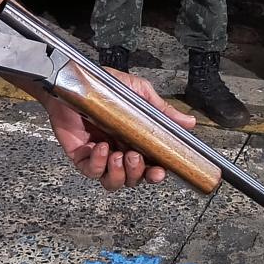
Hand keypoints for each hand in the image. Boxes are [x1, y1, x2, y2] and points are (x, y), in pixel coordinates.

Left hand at [42, 68, 198, 190]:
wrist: (73, 81)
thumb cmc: (104, 87)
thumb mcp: (139, 94)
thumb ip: (162, 110)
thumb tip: (189, 122)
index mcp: (135, 141)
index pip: (149, 167)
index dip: (156, 174)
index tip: (160, 171)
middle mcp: (119, 152)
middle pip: (133, 179)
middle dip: (138, 174)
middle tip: (136, 157)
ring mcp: (99, 156)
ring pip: (113, 182)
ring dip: (120, 173)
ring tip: (118, 155)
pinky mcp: (81, 156)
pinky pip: (91, 172)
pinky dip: (98, 164)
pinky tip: (100, 147)